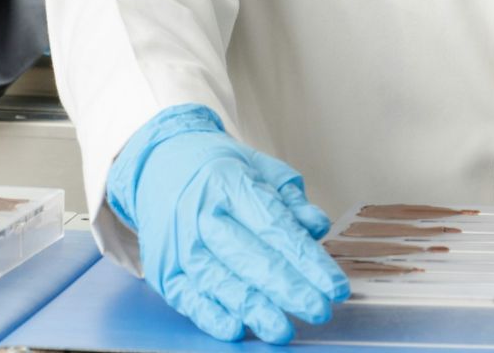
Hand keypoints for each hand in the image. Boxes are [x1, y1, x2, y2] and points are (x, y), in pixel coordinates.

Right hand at [109, 104, 348, 344]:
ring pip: (219, 281)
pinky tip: (236, 328)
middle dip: (288, 289)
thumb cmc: (216, 170)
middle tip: (319, 311)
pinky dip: (210, 315)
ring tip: (283, 330)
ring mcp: (179, 243)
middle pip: (250, 257)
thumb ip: (290, 199)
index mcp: (229, 182)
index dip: (308, 260)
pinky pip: (187, 297)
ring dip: (254, 309)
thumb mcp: (258, 167)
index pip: (275, 227)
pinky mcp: (163, 268)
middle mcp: (201, 213)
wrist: (158, 164)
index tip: (335, 286)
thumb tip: (317, 227)